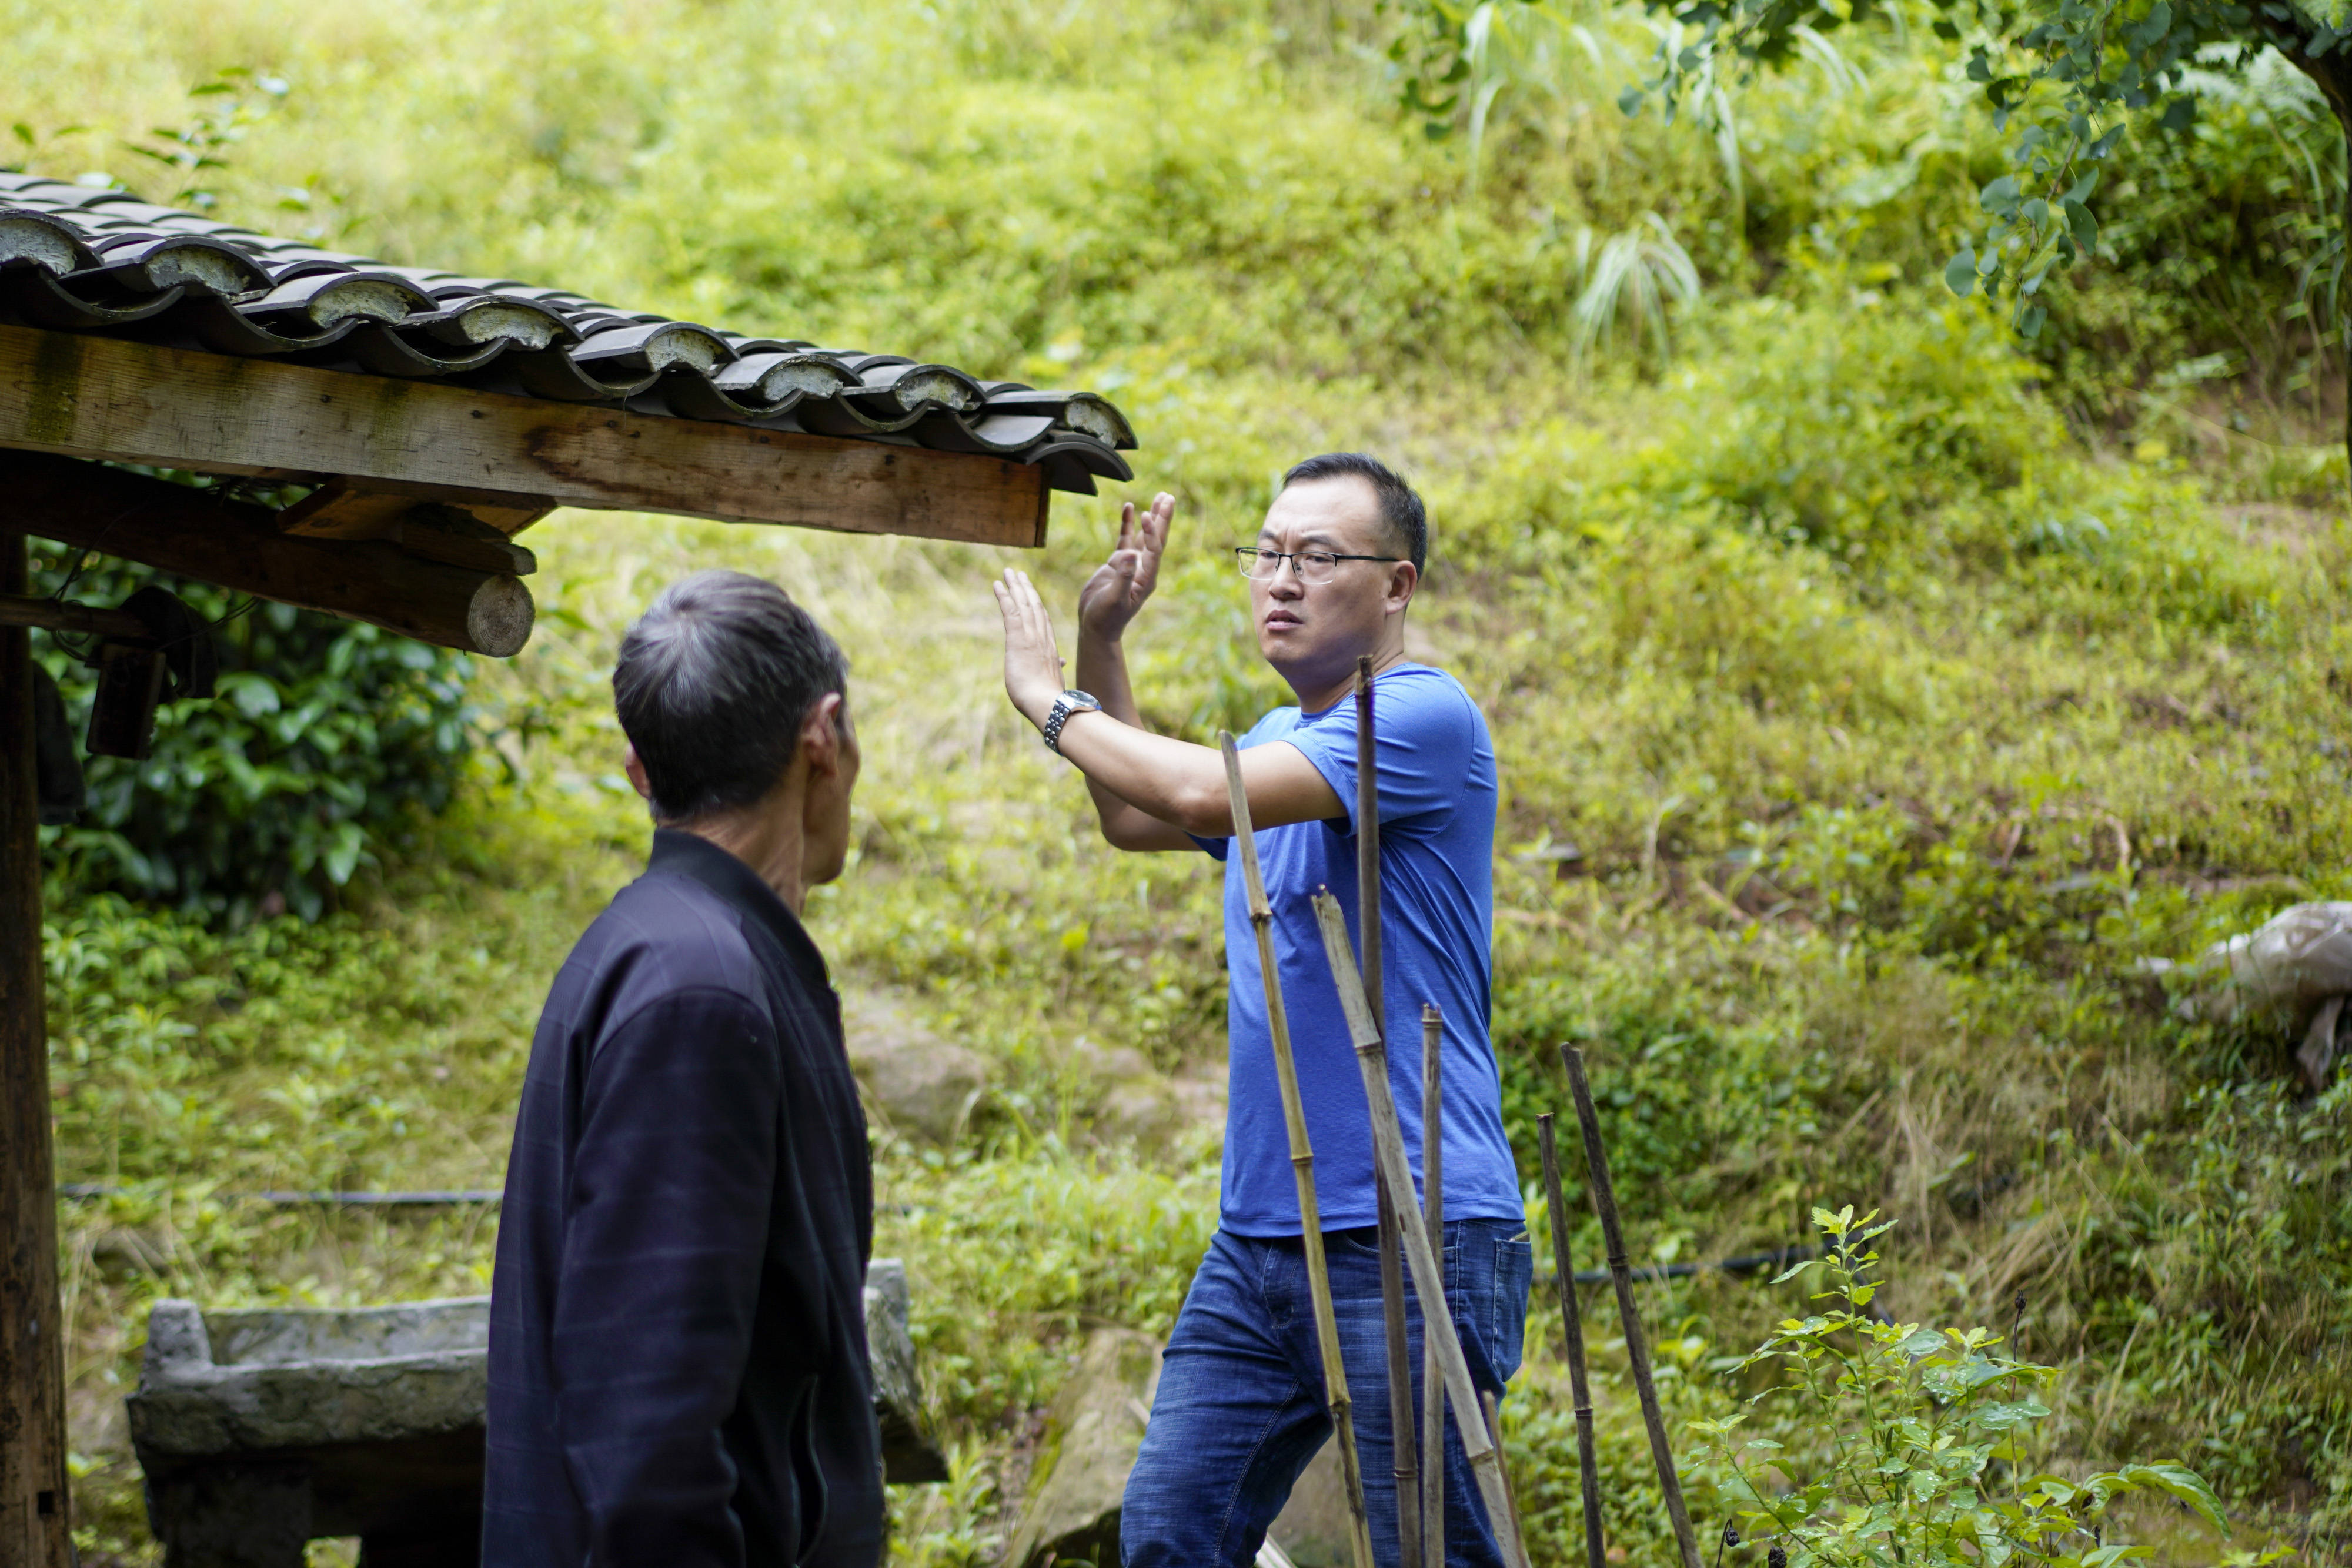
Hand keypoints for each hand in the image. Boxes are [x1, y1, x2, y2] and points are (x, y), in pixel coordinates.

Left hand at [992, 568, 1068, 727]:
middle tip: (1020, 575)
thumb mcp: (1053, 682)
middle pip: (1034, 607)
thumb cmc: (1049, 700)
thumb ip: (1055, 670)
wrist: (1047, 704)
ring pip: (1023, 604)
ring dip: (1015, 586)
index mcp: (1049, 651)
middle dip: (1027, 590)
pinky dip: (1004, 596)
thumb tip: (1061, 663)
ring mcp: (1031, 637)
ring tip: (1008, 572)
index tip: (1033, 595)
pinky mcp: (1018, 638)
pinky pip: (1010, 611)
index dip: (1037, 607)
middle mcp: (1042, 639)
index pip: (1043, 623)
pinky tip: (997, 584)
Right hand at [1076, 492, 1172, 643]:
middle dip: (1163, 518)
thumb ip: (1122, 577)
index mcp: (1146, 578)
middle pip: (1157, 538)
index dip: (1153, 531)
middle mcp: (1143, 569)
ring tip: (1160, 497)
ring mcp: (1131, 565)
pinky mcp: (1118, 563)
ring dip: (1152, 518)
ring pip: (1144, 536)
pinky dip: (1128, 524)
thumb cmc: (1106, 618)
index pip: (1155, 549)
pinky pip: (1126, 539)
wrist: (1096, 627)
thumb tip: (1130, 554)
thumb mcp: (1114, 599)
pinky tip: (1130, 508)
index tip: (1147, 513)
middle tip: (1169, 497)